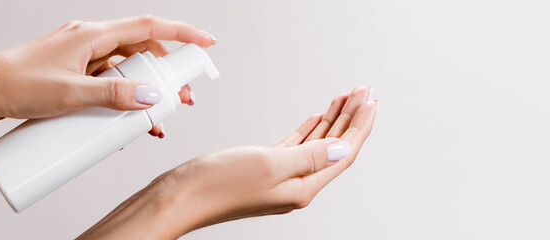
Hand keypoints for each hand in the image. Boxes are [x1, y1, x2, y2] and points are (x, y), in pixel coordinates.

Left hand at [0, 15, 215, 136]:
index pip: (148, 27)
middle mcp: (87, 40)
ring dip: (144, 89)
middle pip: (141, 49)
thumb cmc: (16, 85)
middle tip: (181, 99)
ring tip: (156, 119)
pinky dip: (121, 96)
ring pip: (124, 67)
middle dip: (166, 73)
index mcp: (91, 35)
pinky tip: (124, 123)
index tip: (206, 44)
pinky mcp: (70, 73)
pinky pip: (106, 80)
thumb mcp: (71, 94)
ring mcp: (78, 56)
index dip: (182, 34)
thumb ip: (113, 95)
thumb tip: (150, 97)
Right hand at [79, 86, 376, 238]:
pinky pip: (296, 147)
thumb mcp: (270, 164)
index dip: (360, 125)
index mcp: (302, 188)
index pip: (343, 152)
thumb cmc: (217, 186)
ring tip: (344, 98)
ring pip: (316, 144)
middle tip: (362, 92)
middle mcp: (295, 185)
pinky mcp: (264, 171)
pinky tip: (314, 118)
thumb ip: (310, 155)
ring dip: (332, 120)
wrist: (180, 197)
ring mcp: (280, 178)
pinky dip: (308, 130)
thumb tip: (345, 148)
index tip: (370, 100)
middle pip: (334, 147)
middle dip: (351, 118)